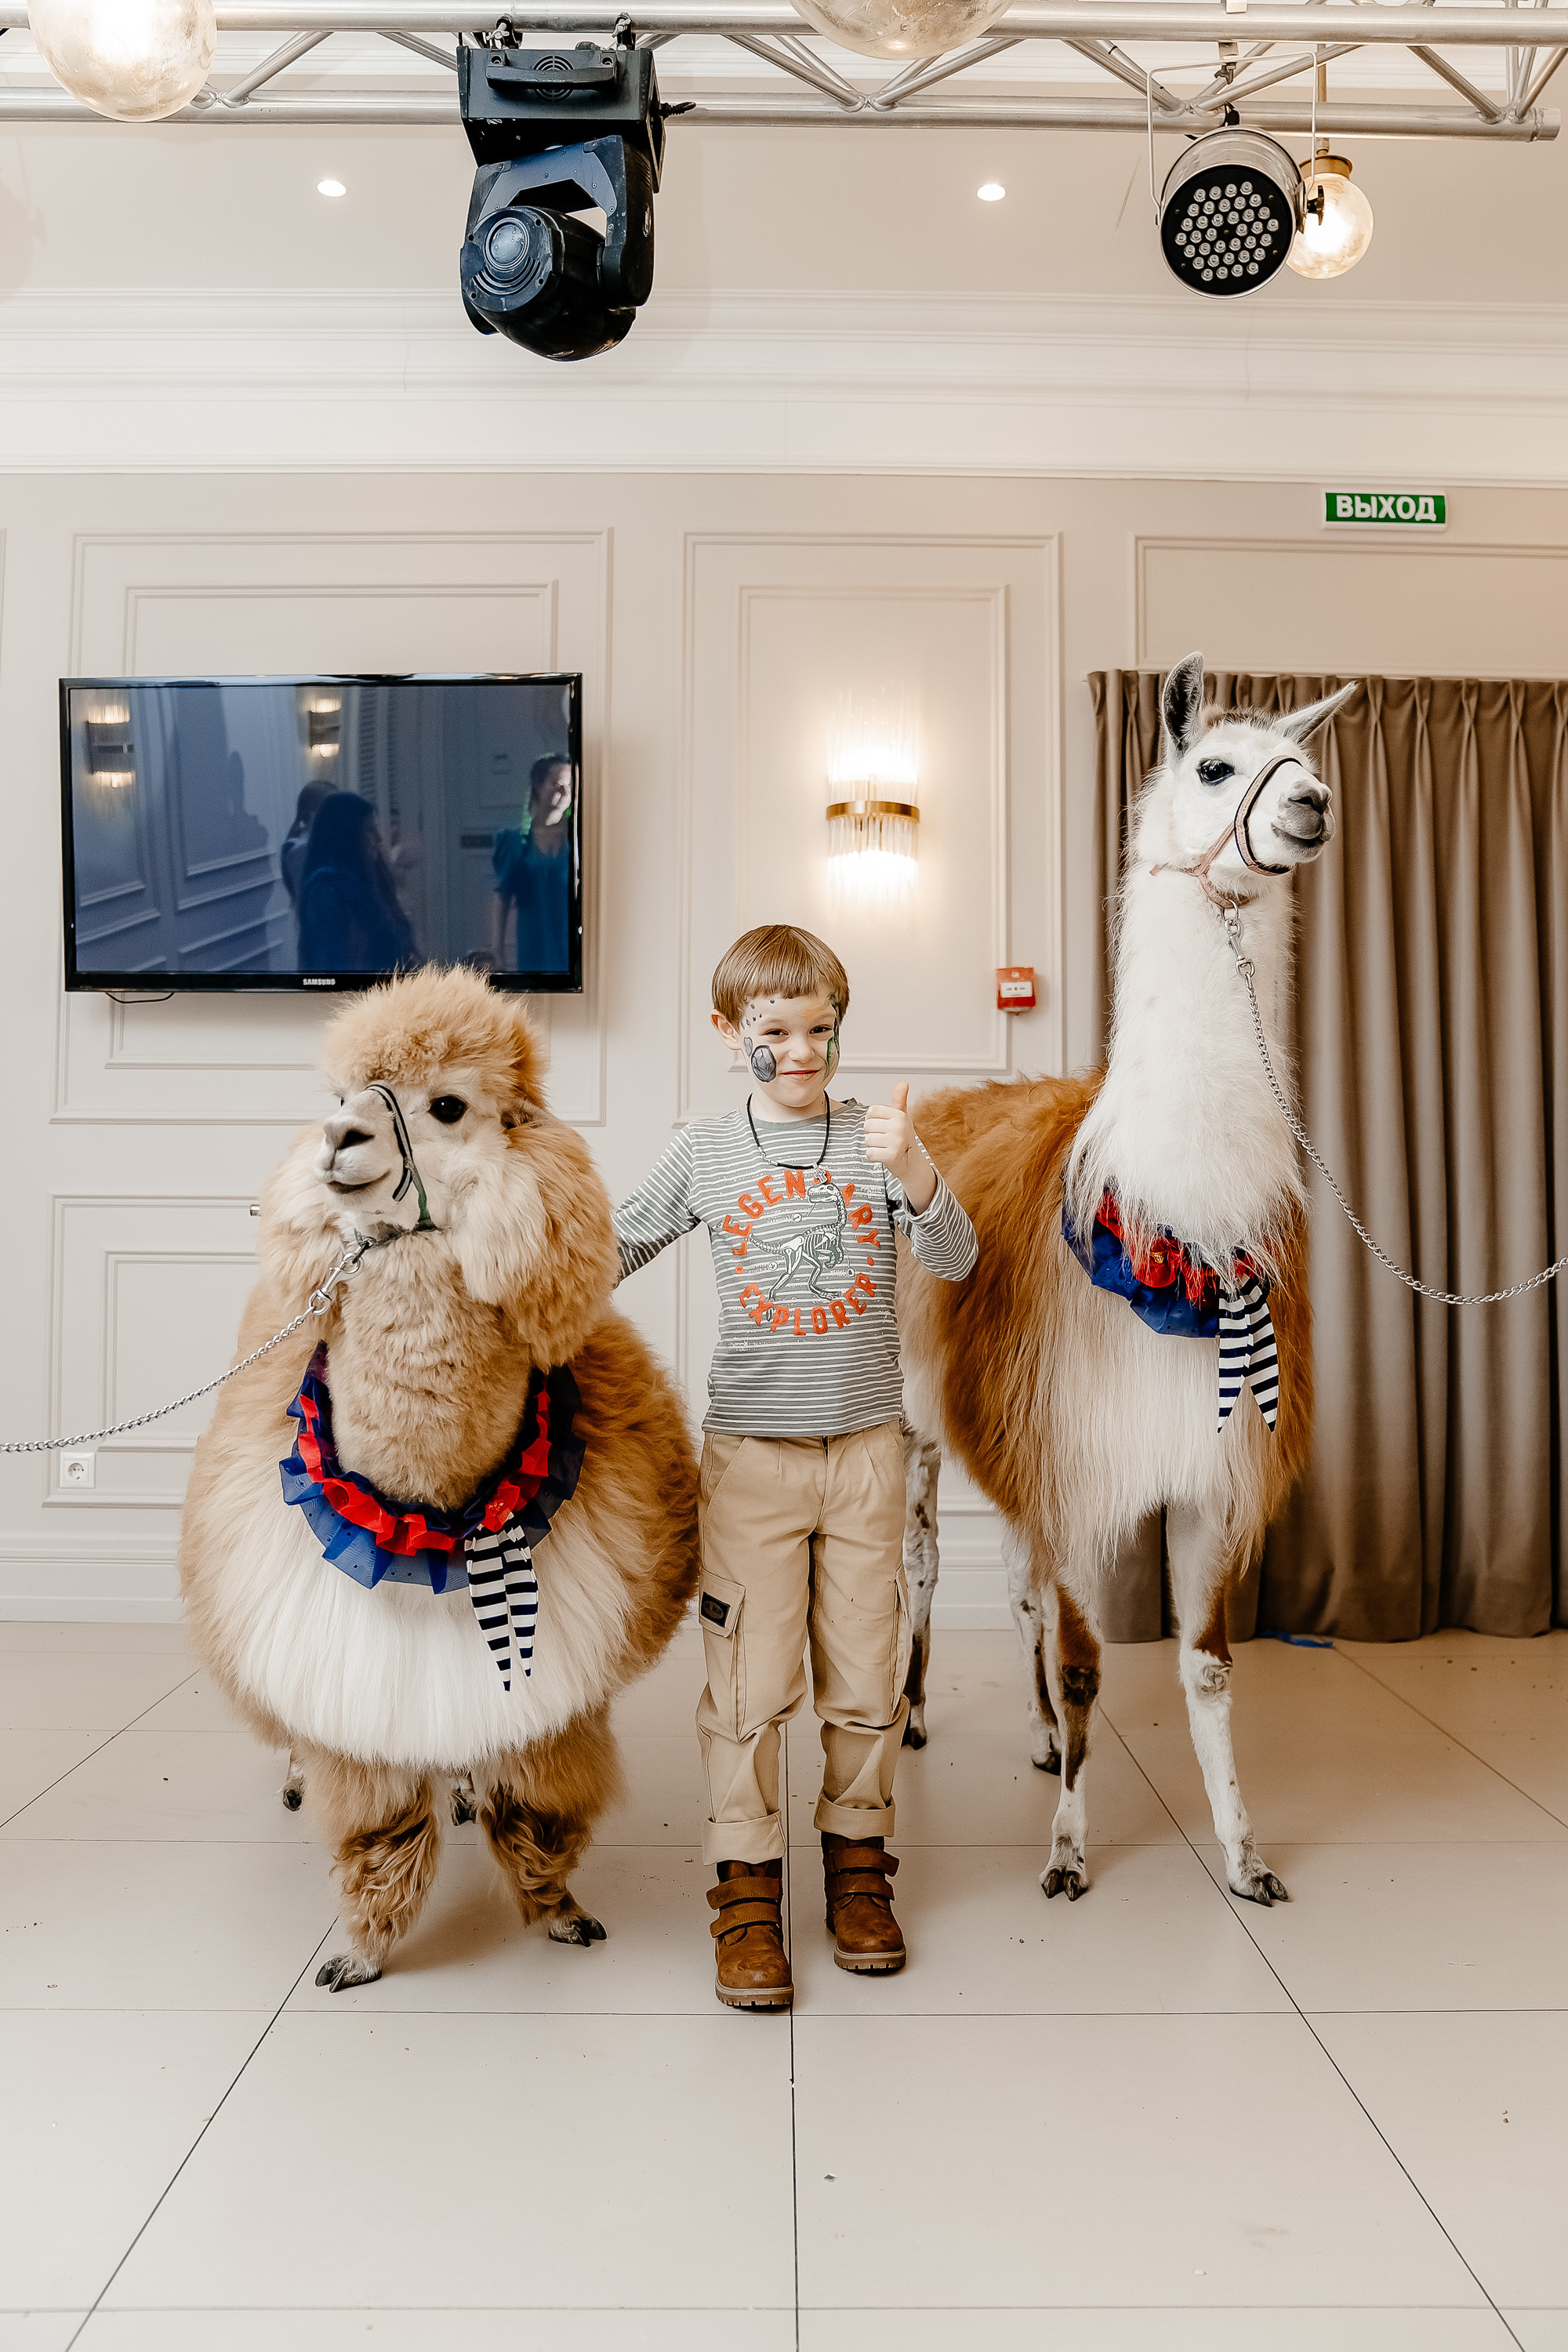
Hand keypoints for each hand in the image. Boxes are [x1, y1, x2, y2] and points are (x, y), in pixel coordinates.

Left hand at [865, 1084, 935, 1211]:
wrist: (910, 1161)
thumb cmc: (903, 1138)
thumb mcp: (901, 1116)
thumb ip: (899, 1099)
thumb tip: (903, 1083)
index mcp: (899, 1115)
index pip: (871, 1112)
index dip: (873, 1120)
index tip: (882, 1126)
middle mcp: (899, 1127)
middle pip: (867, 1126)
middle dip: (872, 1133)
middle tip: (884, 1138)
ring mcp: (896, 1141)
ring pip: (867, 1140)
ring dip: (873, 1145)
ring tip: (884, 1146)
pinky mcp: (891, 1155)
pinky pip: (869, 1153)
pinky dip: (873, 1156)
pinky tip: (883, 1154)